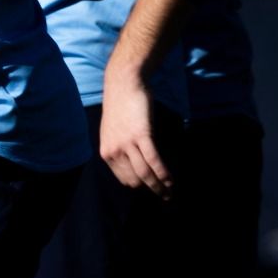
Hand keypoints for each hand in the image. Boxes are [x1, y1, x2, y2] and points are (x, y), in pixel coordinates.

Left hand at [100, 65, 172, 198]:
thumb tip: (133, 165)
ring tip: (170, 193)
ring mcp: (127, 144)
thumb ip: (120, 149)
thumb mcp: (113, 132)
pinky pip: (154, 161)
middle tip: (165, 195)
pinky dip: (164, 174)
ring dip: (160, 187)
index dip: (139, 186)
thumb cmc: (120, 105)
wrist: (123, 82)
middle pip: (136, 180)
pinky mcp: (141, 135)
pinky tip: (171, 181)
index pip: (124, 179)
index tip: (151, 188)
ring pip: (146, 174)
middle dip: (151, 189)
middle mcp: (114, 151)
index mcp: (106, 152)